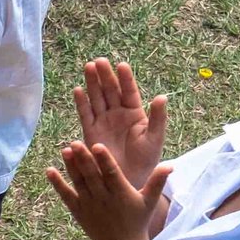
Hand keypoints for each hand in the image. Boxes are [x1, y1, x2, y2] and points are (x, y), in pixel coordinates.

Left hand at [46, 140, 170, 239]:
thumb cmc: (137, 221)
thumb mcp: (149, 201)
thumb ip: (158, 182)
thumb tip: (170, 164)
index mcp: (121, 194)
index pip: (112, 174)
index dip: (104, 160)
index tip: (97, 145)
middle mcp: (103, 199)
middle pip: (92, 176)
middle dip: (83, 159)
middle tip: (75, 142)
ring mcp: (89, 205)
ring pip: (78, 183)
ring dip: (70, 167)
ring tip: (65, 150)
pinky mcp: (78, 211)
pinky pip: (66, 195)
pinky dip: (57, 184)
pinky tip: (49, 170)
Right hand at [72, 57, 166, 185]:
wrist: (129, 179)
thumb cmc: (145, 160)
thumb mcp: (155, 138)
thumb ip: (158, 118)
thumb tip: (162, 97)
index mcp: (135, 113)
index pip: (129, 92)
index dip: (125, 79)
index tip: (121, 66)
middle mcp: (118, 114)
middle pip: (110, 91)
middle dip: (105, 76)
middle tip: (100, 61)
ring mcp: (104, 121)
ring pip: (97, 98)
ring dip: (92, 83)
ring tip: (89, 67)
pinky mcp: (91, 131)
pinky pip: (85, 114)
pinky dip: (81, 103)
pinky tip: (78, 90)